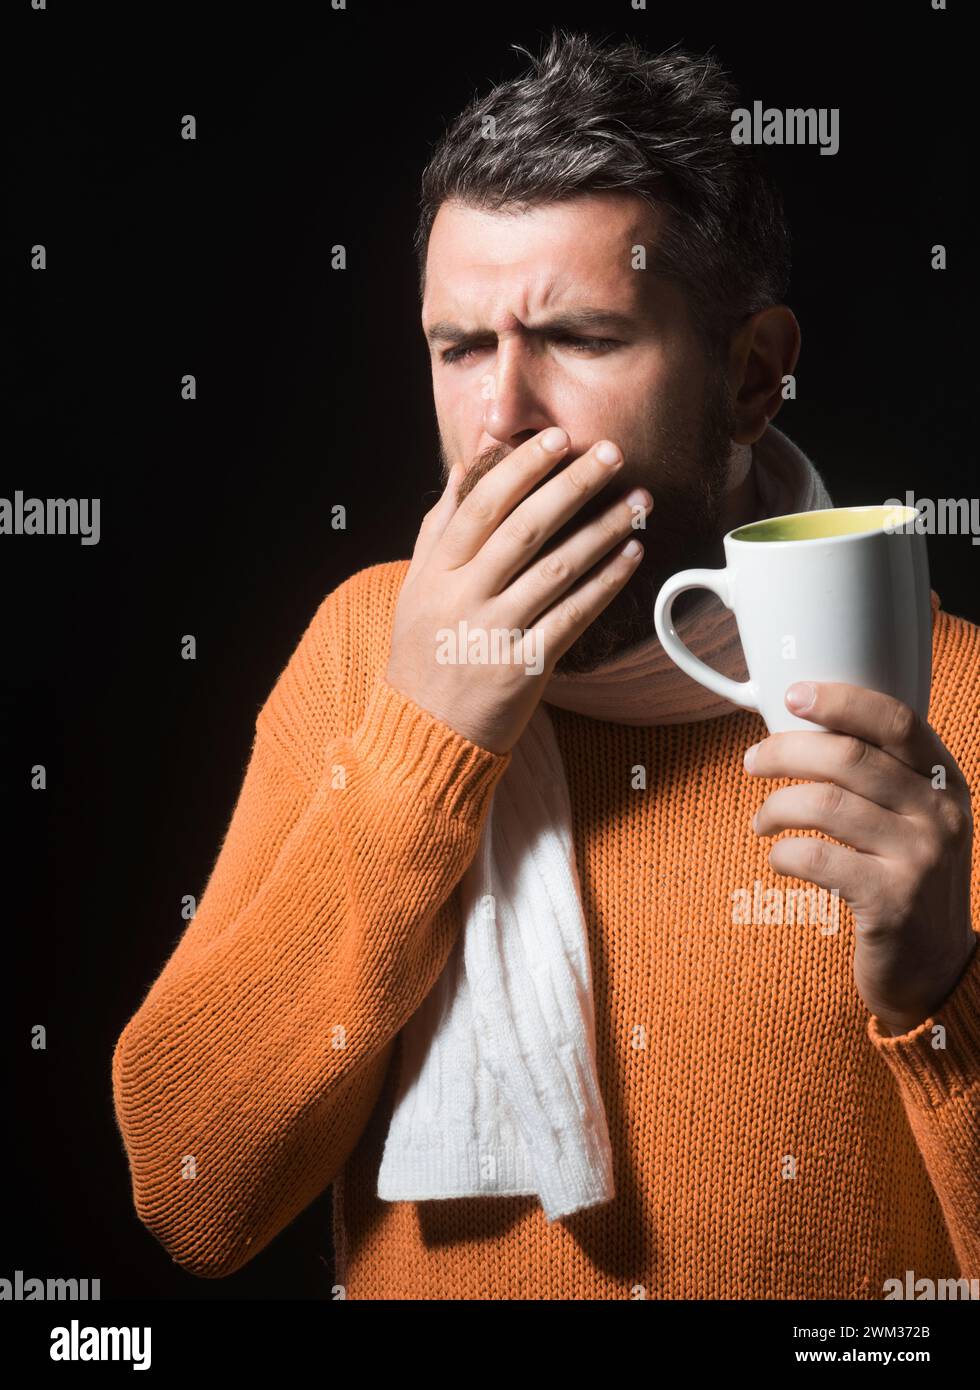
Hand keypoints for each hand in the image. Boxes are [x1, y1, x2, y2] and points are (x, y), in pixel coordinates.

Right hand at [386, 427, 652, 753]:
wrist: (426, 732)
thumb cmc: (424, 652)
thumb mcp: (416, 588)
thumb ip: (438, 527)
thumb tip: (465, 468)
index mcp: (437, 572)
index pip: (482, 506)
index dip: (522, 468)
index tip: (558, 437)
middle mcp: (464, 598)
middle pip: (525, 529)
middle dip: (572, 484)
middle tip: (612, 452)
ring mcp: (495, 634)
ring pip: (557, 569)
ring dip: (603, 528)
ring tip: (638, 499)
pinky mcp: (526, 667)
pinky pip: (574, 616)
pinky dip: (606, 583)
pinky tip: (632, 554)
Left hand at [745, 680, 976, 1034]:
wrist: (936, 969)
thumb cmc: (905, 880)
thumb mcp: (913, 821)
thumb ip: (880, 777)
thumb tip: (800, 727)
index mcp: (945, 783)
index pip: (896, 721)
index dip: (841, 701)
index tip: (793, 694)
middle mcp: (940, 815)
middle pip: (848, 758)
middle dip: (786, 752)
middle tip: (752, 761)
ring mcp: (920, 859)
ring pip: (825, 805)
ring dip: (776, 807)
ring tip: (761, 821)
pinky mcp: (891, 903)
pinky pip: (816, 858)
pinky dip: (783, 854)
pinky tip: (778, 859)